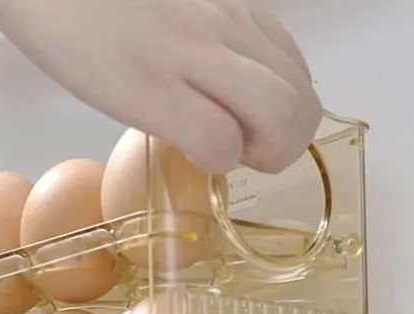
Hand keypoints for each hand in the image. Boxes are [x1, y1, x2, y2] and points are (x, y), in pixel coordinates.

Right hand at [0, 0, 321, 174]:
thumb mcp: (165, 6)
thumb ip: (195, 36)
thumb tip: (201, 80)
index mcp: (228, 8)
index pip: (295, 71)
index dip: (280, 115)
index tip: (242, 129)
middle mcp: (226, 26)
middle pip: (302, 103)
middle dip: (282, 147)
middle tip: (237, 154)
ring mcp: (194, 53)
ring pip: (281, 117)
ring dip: (258, 155)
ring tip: (217, 155)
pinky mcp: (151, 85)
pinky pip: (217, 139)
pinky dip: (212, 160)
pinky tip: (182, 151)